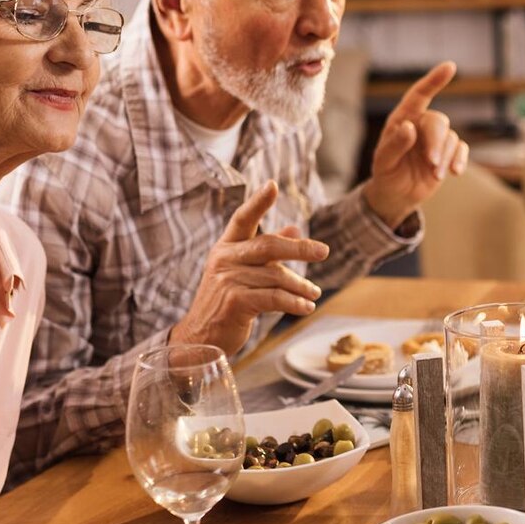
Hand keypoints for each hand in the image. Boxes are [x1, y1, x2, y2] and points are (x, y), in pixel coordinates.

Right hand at [170, 181, 329, 357]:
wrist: (201, 338)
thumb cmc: (225, 301)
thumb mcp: (243, 271)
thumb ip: (267, 251)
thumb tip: (294, 228)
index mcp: (226, 247)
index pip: (243, 218)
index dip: (258, 202)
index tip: (273, 185)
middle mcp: (225, 259)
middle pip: (268, 245)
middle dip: (300, 248)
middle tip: (323, 251)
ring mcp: (228, 280)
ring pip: (276, 276)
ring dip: (301, 286)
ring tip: (314, 294)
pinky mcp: (235, 302)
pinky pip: (274, 298)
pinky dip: (295, 303)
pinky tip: (306, 307)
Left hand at [360, 62, 466, 228]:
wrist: (396, 195)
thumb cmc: (386, 173)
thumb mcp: (383, 161)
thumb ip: (395, 144)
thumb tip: (410, 127)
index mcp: (403, 119)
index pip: (419, 95)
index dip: (434, 80)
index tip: (450, 67)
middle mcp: (421, 125)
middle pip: (439, 121)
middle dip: (437, 143)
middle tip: (432, 165)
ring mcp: (436, 139)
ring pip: (451, 138)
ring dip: (445, 158)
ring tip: (435, 176)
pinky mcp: (448, 153)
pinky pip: (461, 149)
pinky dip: (459, 160)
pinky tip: (454, 172)